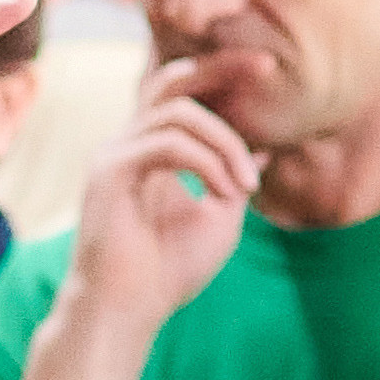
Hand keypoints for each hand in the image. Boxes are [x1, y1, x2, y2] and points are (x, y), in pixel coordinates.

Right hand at [62, 60, 263, 328]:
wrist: (128, 312)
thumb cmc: (169, 272)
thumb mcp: (220, 218)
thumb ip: (236, 177)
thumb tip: (264, 146)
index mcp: (150, 153)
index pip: (183, 92)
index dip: (222, 73)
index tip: (270, 70)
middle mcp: (128, 144)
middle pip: (171, 79)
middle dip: (222, 67)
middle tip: (268, 67)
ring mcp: (114, 154)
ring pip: (179, 113)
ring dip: (225, 144)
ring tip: (247, 185)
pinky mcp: (110, 171)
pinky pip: (169, 144)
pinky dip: (207, 163)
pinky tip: (226, 192)